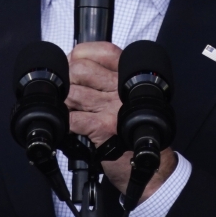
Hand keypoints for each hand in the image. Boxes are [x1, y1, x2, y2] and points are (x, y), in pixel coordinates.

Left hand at [66, 42, 176, 202]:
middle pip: (80, 69)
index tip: (72, 63)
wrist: (152, 165)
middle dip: (67, 79)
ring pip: (73, 92)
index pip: (102, 50)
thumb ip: (108, 81)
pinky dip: (64, 122)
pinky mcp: (104, 127)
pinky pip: (72, 118)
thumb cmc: (136, 131)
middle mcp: (122, 88)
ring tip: (68, 110)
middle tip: (65, 91)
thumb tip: (74, 65)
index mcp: (129, 77)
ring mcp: (113, 106)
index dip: (80, 54)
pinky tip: (68, 127)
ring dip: (64, 102)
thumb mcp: (128, 98)